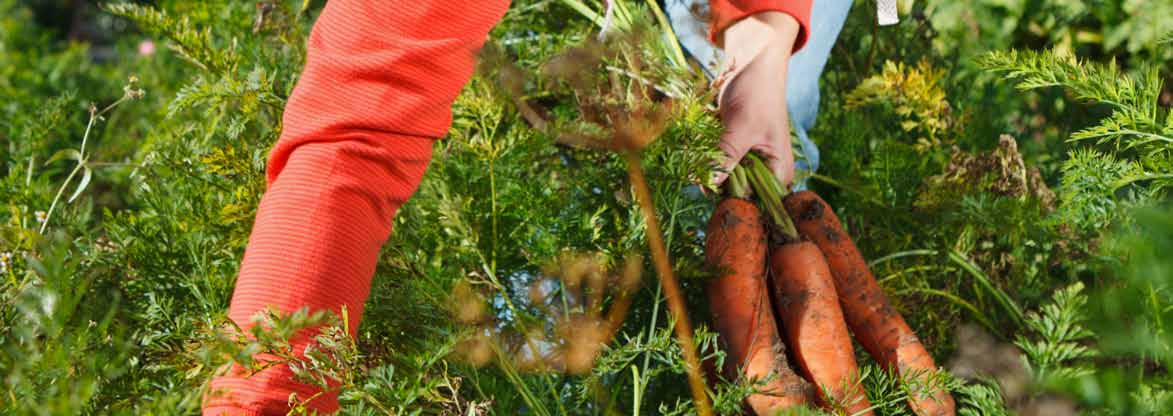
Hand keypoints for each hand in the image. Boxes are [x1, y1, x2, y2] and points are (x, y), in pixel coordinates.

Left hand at [712, 12, 799, 188]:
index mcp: (778, 172)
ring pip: (718, 176)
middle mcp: (764, 171)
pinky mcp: (729, 148)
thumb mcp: (741, 127)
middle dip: (713, 176)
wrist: (752, 61)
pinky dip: (702, 148)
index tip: (709, 187)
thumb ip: (724, 157)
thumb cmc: (757, 92)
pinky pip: (711, 160)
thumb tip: (704, 184)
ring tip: (705, 137)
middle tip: (700, 159)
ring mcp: (745, 160)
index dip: (732, 200)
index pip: (753, 203)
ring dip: (705, 160)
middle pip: (732, 192)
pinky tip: (703, 129)